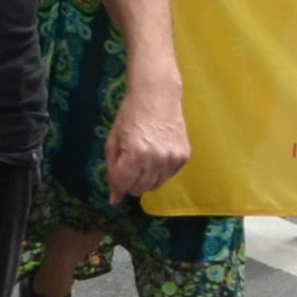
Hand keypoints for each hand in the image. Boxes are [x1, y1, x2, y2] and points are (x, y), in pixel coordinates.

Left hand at [104, 85, 190, 202]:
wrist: (157, 96)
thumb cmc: (130, 116)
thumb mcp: (113, 142)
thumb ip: (112, 171)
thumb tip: (114, 200)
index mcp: (135, 155)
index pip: (122, 185)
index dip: (116, 181)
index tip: (117, 172)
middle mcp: (156, 160)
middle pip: (139, 190)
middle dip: (131, 181)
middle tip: (130, 164)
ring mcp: (172, 159)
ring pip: (155, 186)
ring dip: (146, 178)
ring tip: (145, 158)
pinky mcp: (184, 157)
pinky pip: (168, 176)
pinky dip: (161, 170)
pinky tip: (158, 153)